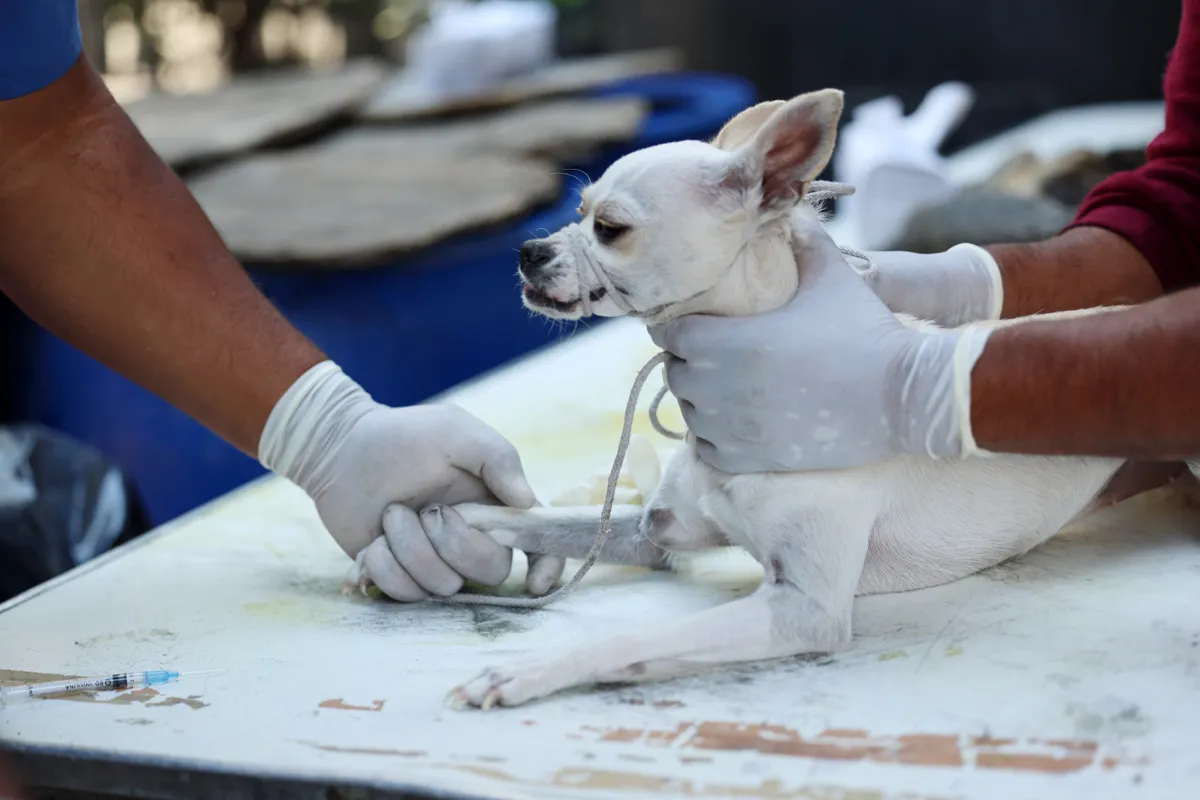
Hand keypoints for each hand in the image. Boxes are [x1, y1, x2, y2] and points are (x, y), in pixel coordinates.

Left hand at [259, 363, 562, 599]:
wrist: (344, 451)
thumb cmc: (407, 436)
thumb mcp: (458, 433)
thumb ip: (499, 460)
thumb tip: (527, 502)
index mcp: (498, 507)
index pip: (540, 544)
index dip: (547, 568)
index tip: (535, 582)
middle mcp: (474, 541)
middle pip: (492, 571)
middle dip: (454, 542)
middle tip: (427, 510)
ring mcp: (438, 564)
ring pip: (444, 586)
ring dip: (410, 548)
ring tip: (392, 514)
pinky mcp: (402, 579)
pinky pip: (405, 594)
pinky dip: (384, 565)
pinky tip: (375, 541)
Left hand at [650, 217, 991, 473]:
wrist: (902, 396)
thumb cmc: (865, 331)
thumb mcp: (833, 276)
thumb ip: (806, 241)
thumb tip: (793, 215)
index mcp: (727, 342)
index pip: (669, 333)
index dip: (677, 324)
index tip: (694, 320)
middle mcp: (718, 388)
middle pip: (675, 373)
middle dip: (688, 360)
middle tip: (711, 351)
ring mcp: (732, 428)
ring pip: (689, 413)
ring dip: (699, 399)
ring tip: (723, 386)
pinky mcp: (750, 459)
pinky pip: (705, 449)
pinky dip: (711, 436)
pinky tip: (733, 421)